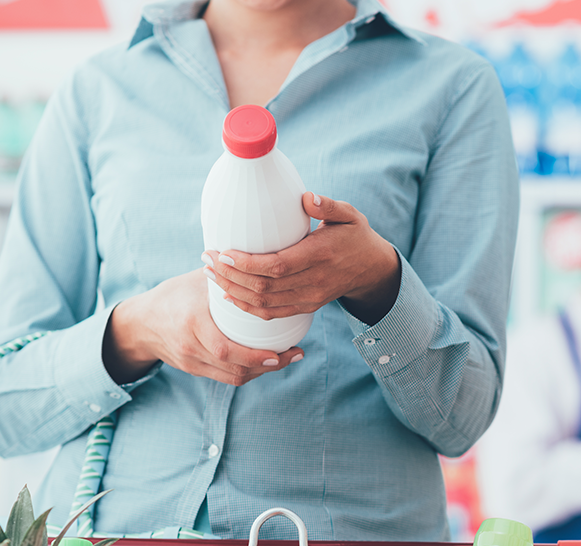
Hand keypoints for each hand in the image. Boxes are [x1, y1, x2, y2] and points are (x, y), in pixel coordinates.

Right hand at [103, 268, 303, 386]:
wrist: (139, 323)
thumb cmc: (172, 295)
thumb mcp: (195, 281)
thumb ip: (225, 275)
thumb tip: (258, 261)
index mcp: (192, 323)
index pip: (226, 349)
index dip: (256, 357)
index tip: (281, 351)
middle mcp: (191, 347)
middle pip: (235, 368)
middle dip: (269, 366)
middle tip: (294, 355)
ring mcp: (192, 362)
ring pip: (233, 377)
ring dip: (262, 372)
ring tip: (285, 359)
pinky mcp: (194, 370)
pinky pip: (226, 377)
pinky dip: (247, 371)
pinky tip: (265, 362)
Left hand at [203, 192, 401, 325]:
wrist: (372, 269)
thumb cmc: (356, 236)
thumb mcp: (350, 215)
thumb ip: (328, 205)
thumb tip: (306, 197)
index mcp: (321, 256)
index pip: (277, 266)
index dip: (247, 264)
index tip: (224, 252)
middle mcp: (314, 282)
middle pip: (264, 287)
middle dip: (230, 275)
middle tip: (207, 258)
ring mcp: (310, 298)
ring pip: (264, 303)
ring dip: (233, 290)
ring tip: (211, 273)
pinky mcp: (306, 307)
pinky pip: (272, 313)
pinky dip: (247, 307)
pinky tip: (229, 294)